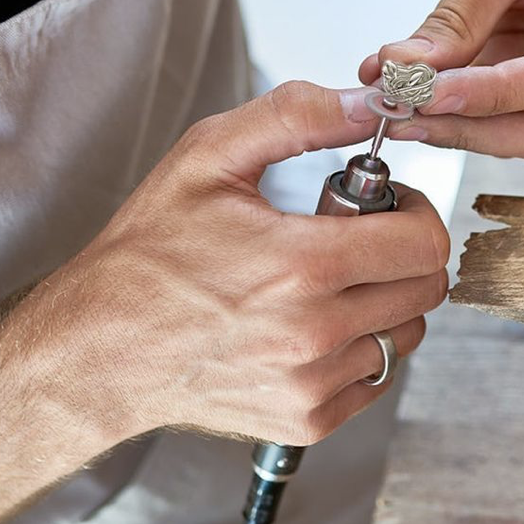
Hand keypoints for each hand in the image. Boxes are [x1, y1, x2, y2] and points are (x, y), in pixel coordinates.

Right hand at [44, 82, 448, 446]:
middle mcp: (314, 334)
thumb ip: (296, 117)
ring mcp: (311, 384)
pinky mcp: (304, 420)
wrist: (97, 349)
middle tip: (357, 238)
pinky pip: (377, 378)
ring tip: (331, 282)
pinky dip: (363, 347)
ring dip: (387, 301)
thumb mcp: (208, 157)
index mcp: (302, 265)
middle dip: (404, 252)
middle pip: (426, 290)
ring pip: (407, 334)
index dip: (417, 212)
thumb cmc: (148, 255)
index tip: (390, 204)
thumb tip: (367, 104)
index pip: (425, 243)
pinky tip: (318, 324)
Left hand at [360, 0, 523, 158]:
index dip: (492, 96)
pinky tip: (404, 99)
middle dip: (473, 127)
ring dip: (456, 126)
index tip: (429, 96)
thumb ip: (454, 20)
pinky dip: (448, 111)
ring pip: (517, 130)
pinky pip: (491, 111)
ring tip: (394, 107)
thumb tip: (406, 74)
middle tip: (405, 116)